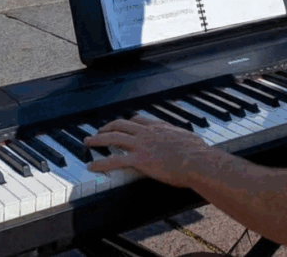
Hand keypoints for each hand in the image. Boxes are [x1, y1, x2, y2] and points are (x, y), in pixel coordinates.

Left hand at [83, 114, 212, 186]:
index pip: (138, 119)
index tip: (121, 124)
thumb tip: (192, 142)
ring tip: (87, 142)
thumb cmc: (199, 154)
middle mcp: (147, 133)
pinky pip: (114, 160)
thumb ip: (184, 139)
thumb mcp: (190, 139)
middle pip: (120, 124)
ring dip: (97, 139)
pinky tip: (91, 166)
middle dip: (106, 127)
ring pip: (112, 138)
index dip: (127, 122)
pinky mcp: (138, 160)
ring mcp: (141, 145)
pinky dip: (100, 163)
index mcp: (159, 127)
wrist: (197, 161)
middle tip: (97, 131)